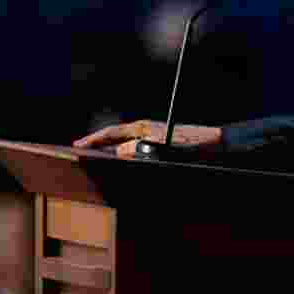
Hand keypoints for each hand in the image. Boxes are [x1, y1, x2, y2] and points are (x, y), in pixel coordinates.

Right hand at [72, 120, 222, 157]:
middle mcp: (146, 131)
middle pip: (115, 137)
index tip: (77, 146)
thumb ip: (139, 149)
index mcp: (143, 127)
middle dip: (98, 145)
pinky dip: (126, 157)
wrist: (216, 143)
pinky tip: (123, 166)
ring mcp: (153, 138)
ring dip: (111, 152)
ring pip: (125, 145)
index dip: (94, 139)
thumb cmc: (191, 144)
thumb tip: (118, 151)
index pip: (111, 132)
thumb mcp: (163, 148)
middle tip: (80, 153)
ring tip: (96, 160)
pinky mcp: (161, 147)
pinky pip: (137, 152)